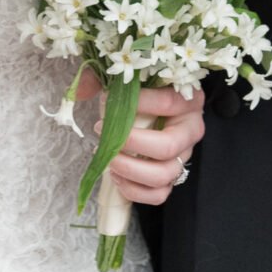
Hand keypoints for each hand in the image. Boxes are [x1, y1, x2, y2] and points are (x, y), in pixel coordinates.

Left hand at [77, 69, 208, 206]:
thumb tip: (79, 91)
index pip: (167, 103)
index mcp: (189, 100)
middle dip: (130, 143)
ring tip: (108, 159)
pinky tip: (116, 176)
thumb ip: (103, 77)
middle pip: (167, 146)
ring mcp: (184, 156)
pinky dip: (134, 190)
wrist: (158, 109)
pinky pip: (159, 194)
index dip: (137, 103)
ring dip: (129, 170)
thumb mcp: (128, 77)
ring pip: (163, 175)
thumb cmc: (144, 91)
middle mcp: (191, 130)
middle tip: (103, 134)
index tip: (107, 100)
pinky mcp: (173, 176)